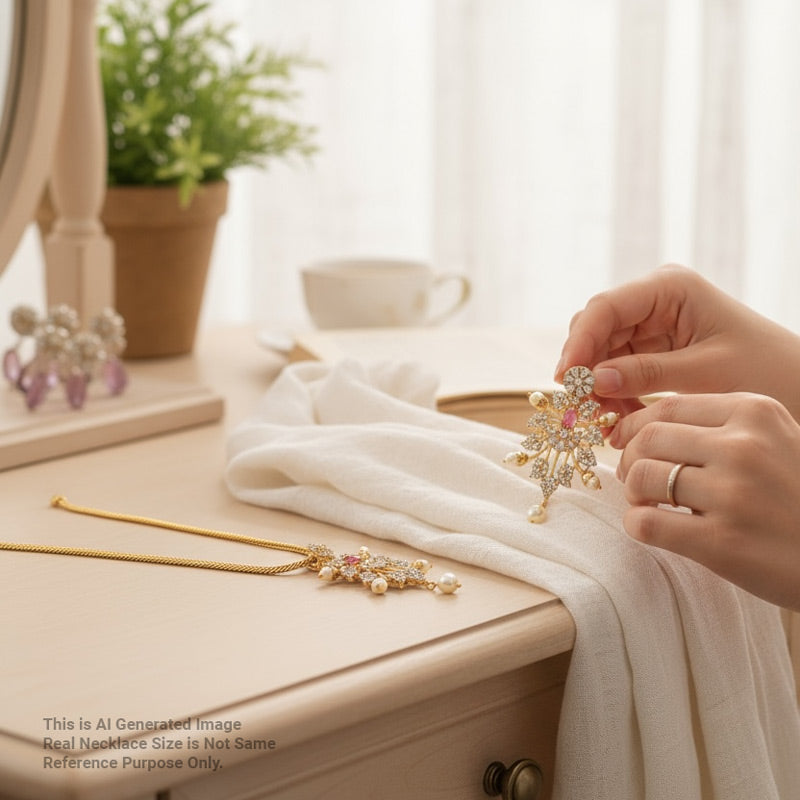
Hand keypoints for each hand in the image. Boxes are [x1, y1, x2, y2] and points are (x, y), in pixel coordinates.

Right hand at [556, 264, 799, 419]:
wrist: (799, 385)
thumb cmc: (767, 370)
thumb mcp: (706, 373)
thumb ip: (646, 373)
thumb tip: (591, 380)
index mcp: (670, 288)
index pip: (605, 308)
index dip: (579, 342)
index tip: (566, 380)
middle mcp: (654, 300)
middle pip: (595, 329)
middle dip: (585, 368)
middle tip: (582, 409)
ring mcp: (650, 324)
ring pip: (600, 352)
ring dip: (596, 387)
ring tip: (606, 421)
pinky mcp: (652, 350)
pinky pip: (615, 369)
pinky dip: (612, 395)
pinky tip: (619, 418)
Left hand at [615, 391, 799, 609]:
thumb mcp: (776, 440)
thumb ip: (722, 427)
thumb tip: (646, 427)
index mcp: (755, 413)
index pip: (667, 407)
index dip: (637, 427)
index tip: (631, 444)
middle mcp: (743, 447)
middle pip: (648, 438)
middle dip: (629, 458)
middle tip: (635, 478)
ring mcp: (733, 495)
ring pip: (642, 476)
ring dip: (633, 492)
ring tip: (647, 503)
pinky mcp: (722, 542)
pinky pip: (646, 522)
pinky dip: (637, 524)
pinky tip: (651, 528)